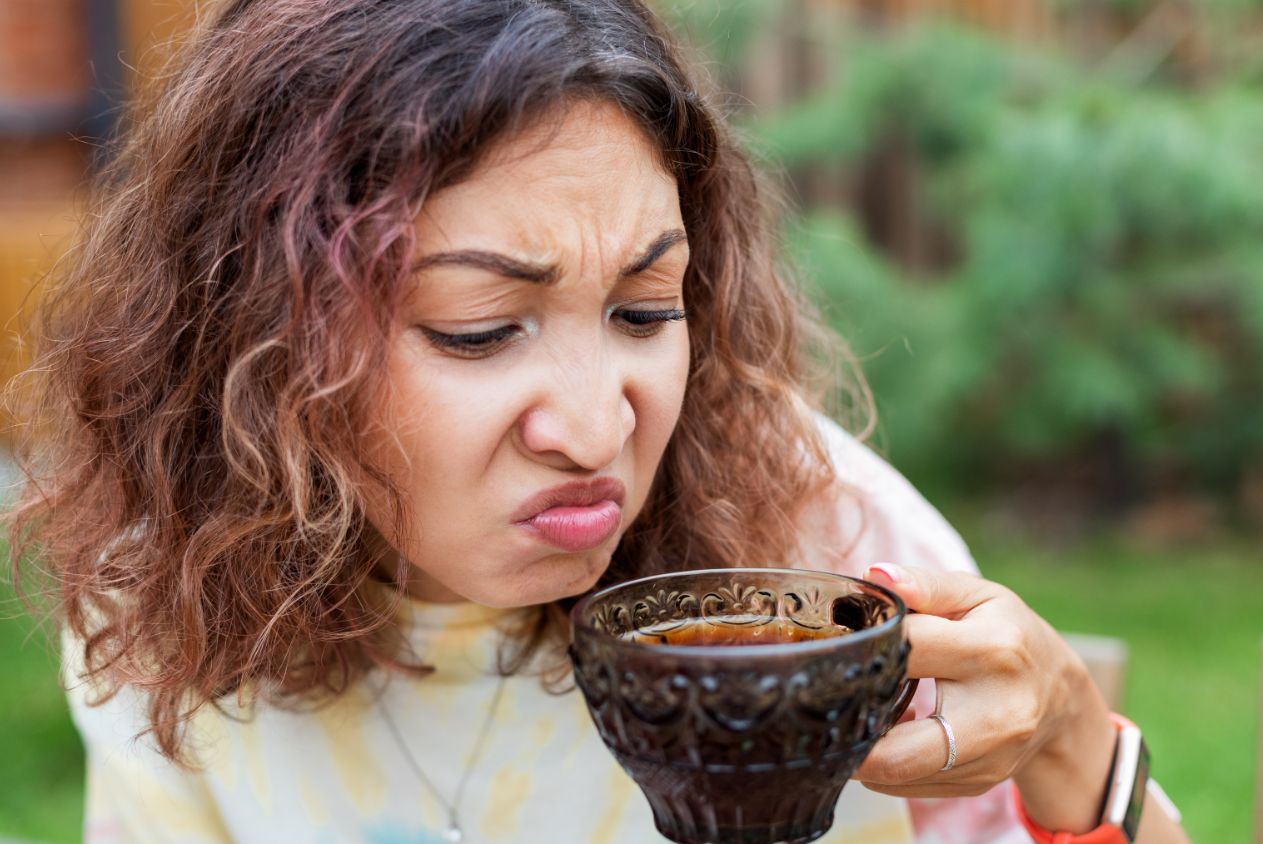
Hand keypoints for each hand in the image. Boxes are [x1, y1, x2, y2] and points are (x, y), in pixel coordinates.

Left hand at [854, 563, 1116, 833]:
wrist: (1060, 695)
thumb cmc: (1008, 633)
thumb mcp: (977, 595)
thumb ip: (924, 584)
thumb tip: (874, 575)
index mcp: (991, 651)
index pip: (906, 649)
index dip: (863, 644)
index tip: (836, 642)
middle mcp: (995, 714)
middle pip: (898, 751)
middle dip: (846, 732)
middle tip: (815, 705)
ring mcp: (989, 758)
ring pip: (897, 775)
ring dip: (861, 748)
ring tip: (850, 714)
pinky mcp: (979, 783)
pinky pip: (910, 786)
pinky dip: (884, 764)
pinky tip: (883, 734)